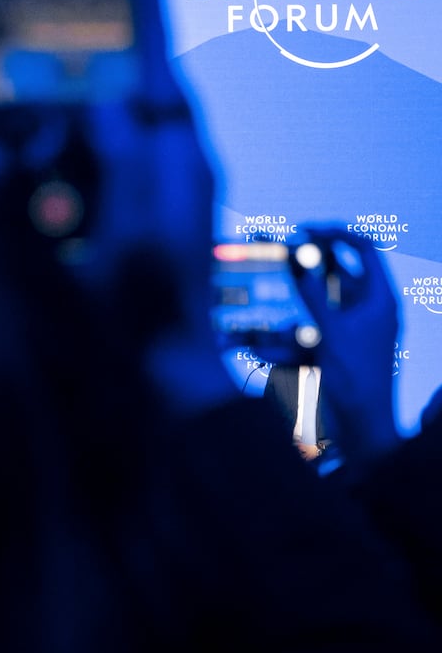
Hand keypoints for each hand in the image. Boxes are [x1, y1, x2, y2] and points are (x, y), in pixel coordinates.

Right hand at [293, 229, 400, 463]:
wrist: (363, 423)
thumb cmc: (356, 379)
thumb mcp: (331, 332)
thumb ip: (312, 293)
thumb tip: (297, 257)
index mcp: (380, 298)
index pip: (363, 248)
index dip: (335, 234)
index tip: (304, 230)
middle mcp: (371, 308)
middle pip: (341, 269)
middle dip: (310, 259)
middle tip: (281, 249)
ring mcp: (356, 325)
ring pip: (325, 295)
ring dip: (300, 290)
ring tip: (273, 287)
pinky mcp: (341, 342)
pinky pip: (317, 320)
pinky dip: (298, 316)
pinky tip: (272, 326)